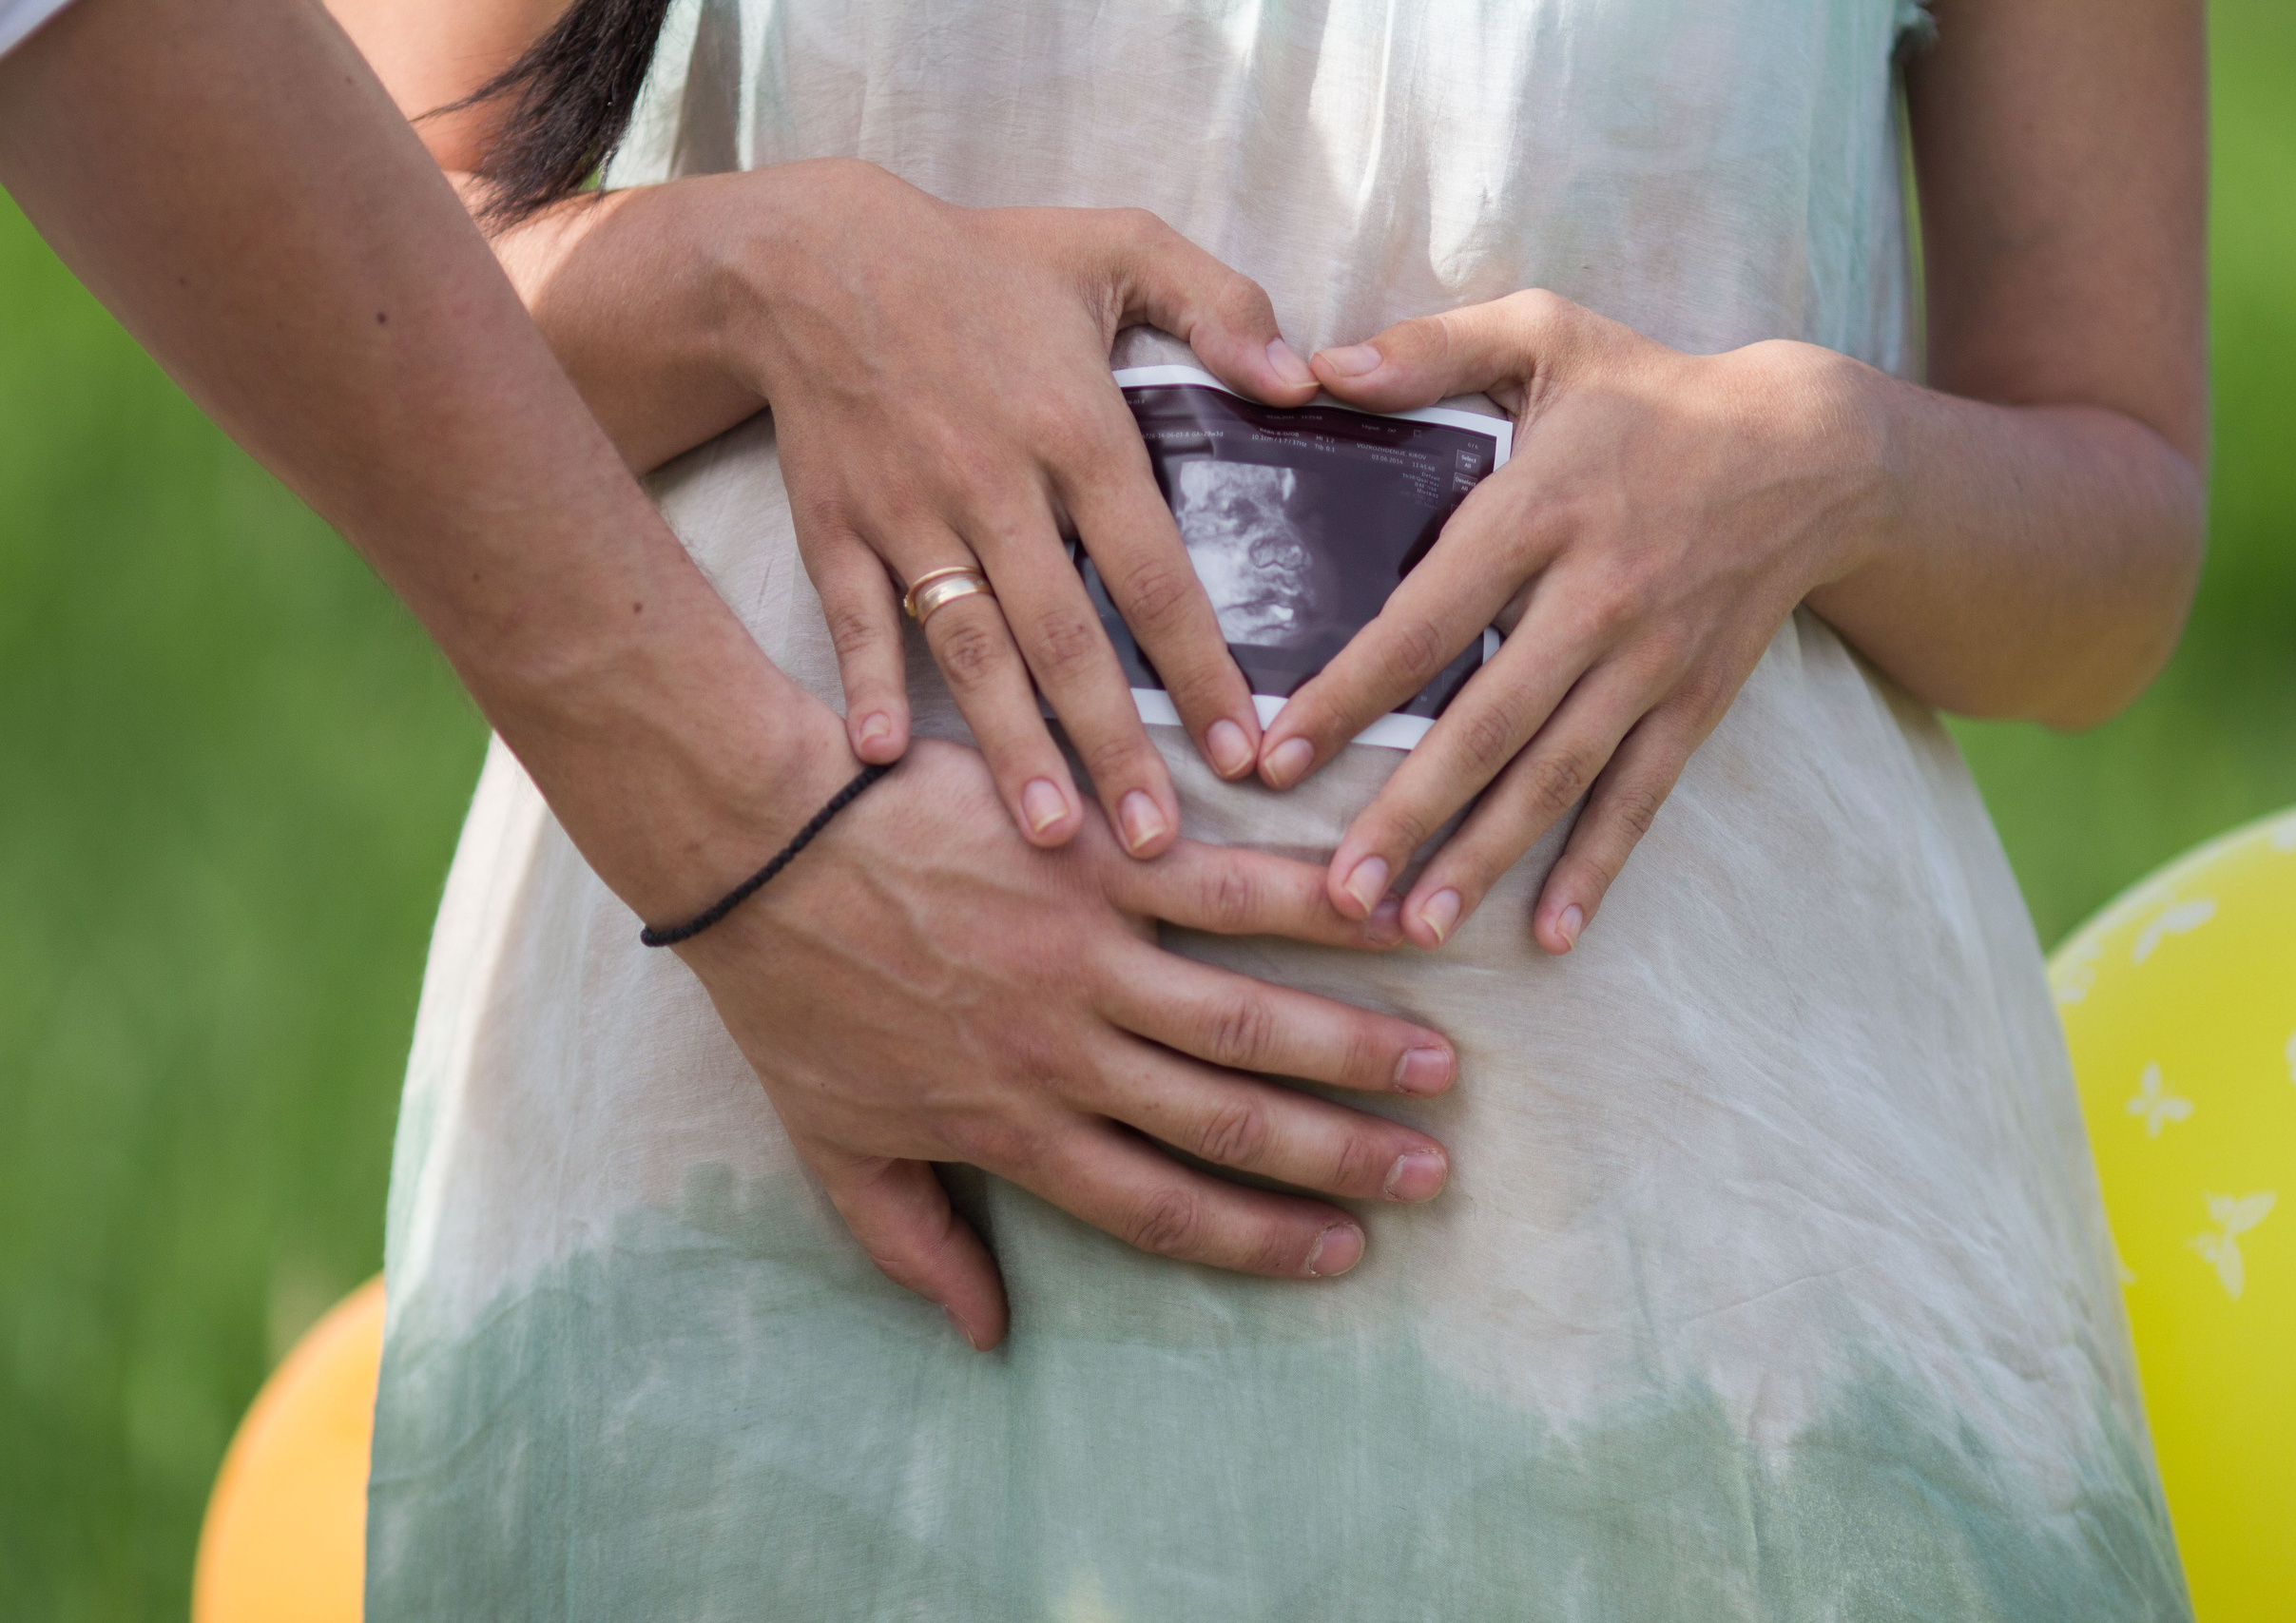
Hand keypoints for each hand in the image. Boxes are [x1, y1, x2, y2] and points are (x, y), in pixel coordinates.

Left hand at [675, 740, 1458, 1350]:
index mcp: (1014, 1129)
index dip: (1258, 1238)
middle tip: (1427, 1170)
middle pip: (1229, 1123)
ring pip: (1246, 1018)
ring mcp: (1088, 955)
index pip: (1161, 1207)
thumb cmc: (792, 995)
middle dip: (1339, 1156)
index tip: (1338, 1254)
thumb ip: (916, 1244)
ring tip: (1436, 1064)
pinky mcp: (1093, 859)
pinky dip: (1305, 902)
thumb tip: (985, 1337)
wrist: (759, 846)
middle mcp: (1068, 1055)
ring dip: (1351, 1046)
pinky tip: (1376, 907)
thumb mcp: (833, 1147)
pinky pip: (1221, 886)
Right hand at [710, 160, 1321, 856]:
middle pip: (1066, 638)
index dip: (1200, 666)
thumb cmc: (981, 260)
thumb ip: (1223, 304)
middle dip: (1113, 745)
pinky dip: (868, 686)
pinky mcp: (839, 530)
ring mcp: (910, 515)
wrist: (809, 258)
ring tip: (1050, 836)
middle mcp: (994, 486)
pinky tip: (882, 763)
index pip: (1154, 572)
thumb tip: (1301, 380)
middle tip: (1153, 841)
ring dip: (1011, 744)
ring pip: (971, 648)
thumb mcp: (1119, 245)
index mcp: (1075, 430)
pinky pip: (857, 622)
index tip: (1243, 749)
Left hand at [1257, 291, 1886, 952]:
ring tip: (1415, 927)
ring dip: (1485, 857)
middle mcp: (1595, 597)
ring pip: (1558, 776)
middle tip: (1338, 892)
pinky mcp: (1695, 702)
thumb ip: (1427, 349)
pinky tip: (1550, 934)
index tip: (1274, 758)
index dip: (1348, 694)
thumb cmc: (1652, 389)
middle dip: (1409, 813)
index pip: (1425, 618)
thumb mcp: (1544, 333)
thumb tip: (1312, 367)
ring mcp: (1651, 661)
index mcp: (1539, 510)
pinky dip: (1599, 868)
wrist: (1815, 449)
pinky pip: (1641, 796)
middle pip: (1488, 722)